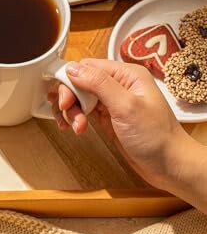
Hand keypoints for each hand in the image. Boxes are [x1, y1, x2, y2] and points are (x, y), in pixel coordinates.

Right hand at [49, 58, 206, 211]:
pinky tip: (76, 128)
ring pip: (79, 96)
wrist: (169, 166)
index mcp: (127, 74)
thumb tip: (73, 68)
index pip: (88, 66)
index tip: (64, 99)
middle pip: (80, 81)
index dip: (71, 80)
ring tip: (76, 127)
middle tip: (67, 113)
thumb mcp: (126, 107)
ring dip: (72, 110)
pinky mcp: (108, 117)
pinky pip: (84, 110)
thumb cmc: (157, 137)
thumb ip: (99, 84)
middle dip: (70, 97)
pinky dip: (76, 118)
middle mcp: (118, 84)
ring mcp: (112, 101)